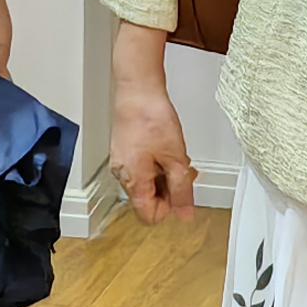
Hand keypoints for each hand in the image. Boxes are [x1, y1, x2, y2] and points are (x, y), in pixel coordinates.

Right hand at [109, 28, 197, 220]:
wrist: (137, 90)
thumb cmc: (152, 119)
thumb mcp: (176, 159)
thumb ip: (182, 190)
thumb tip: (185, 214)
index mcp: (133, 182)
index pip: (150, 216)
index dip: (170, 208)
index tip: (183, 190)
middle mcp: (123, 175)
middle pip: (148, 199)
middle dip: (170, 189)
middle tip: (184, 169)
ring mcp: (122, 162)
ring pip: (147, 182)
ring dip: (165, 174)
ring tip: (176, 155)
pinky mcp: (124, 150)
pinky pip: (142, 167)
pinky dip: (157, 162)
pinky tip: (166, 147)